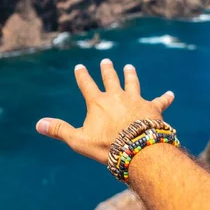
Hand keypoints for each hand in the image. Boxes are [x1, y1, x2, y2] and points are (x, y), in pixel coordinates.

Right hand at [36, 58, 174, 164]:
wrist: (136, 148)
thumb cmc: (106, 146)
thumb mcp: (78, 140)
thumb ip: (59, 130)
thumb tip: (38, 124)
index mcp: (98, 102)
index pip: (87, 85)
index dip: (82, 76)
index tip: (80, 67)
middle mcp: (116, 96)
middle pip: (110, 79)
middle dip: (107, 70)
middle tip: (106, 61)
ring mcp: (136, 100)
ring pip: (133, 84)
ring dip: (131, 76)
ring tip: (129, 67)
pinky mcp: (153, 108)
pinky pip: (160, 101)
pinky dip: (165, 98)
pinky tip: (171, 94)